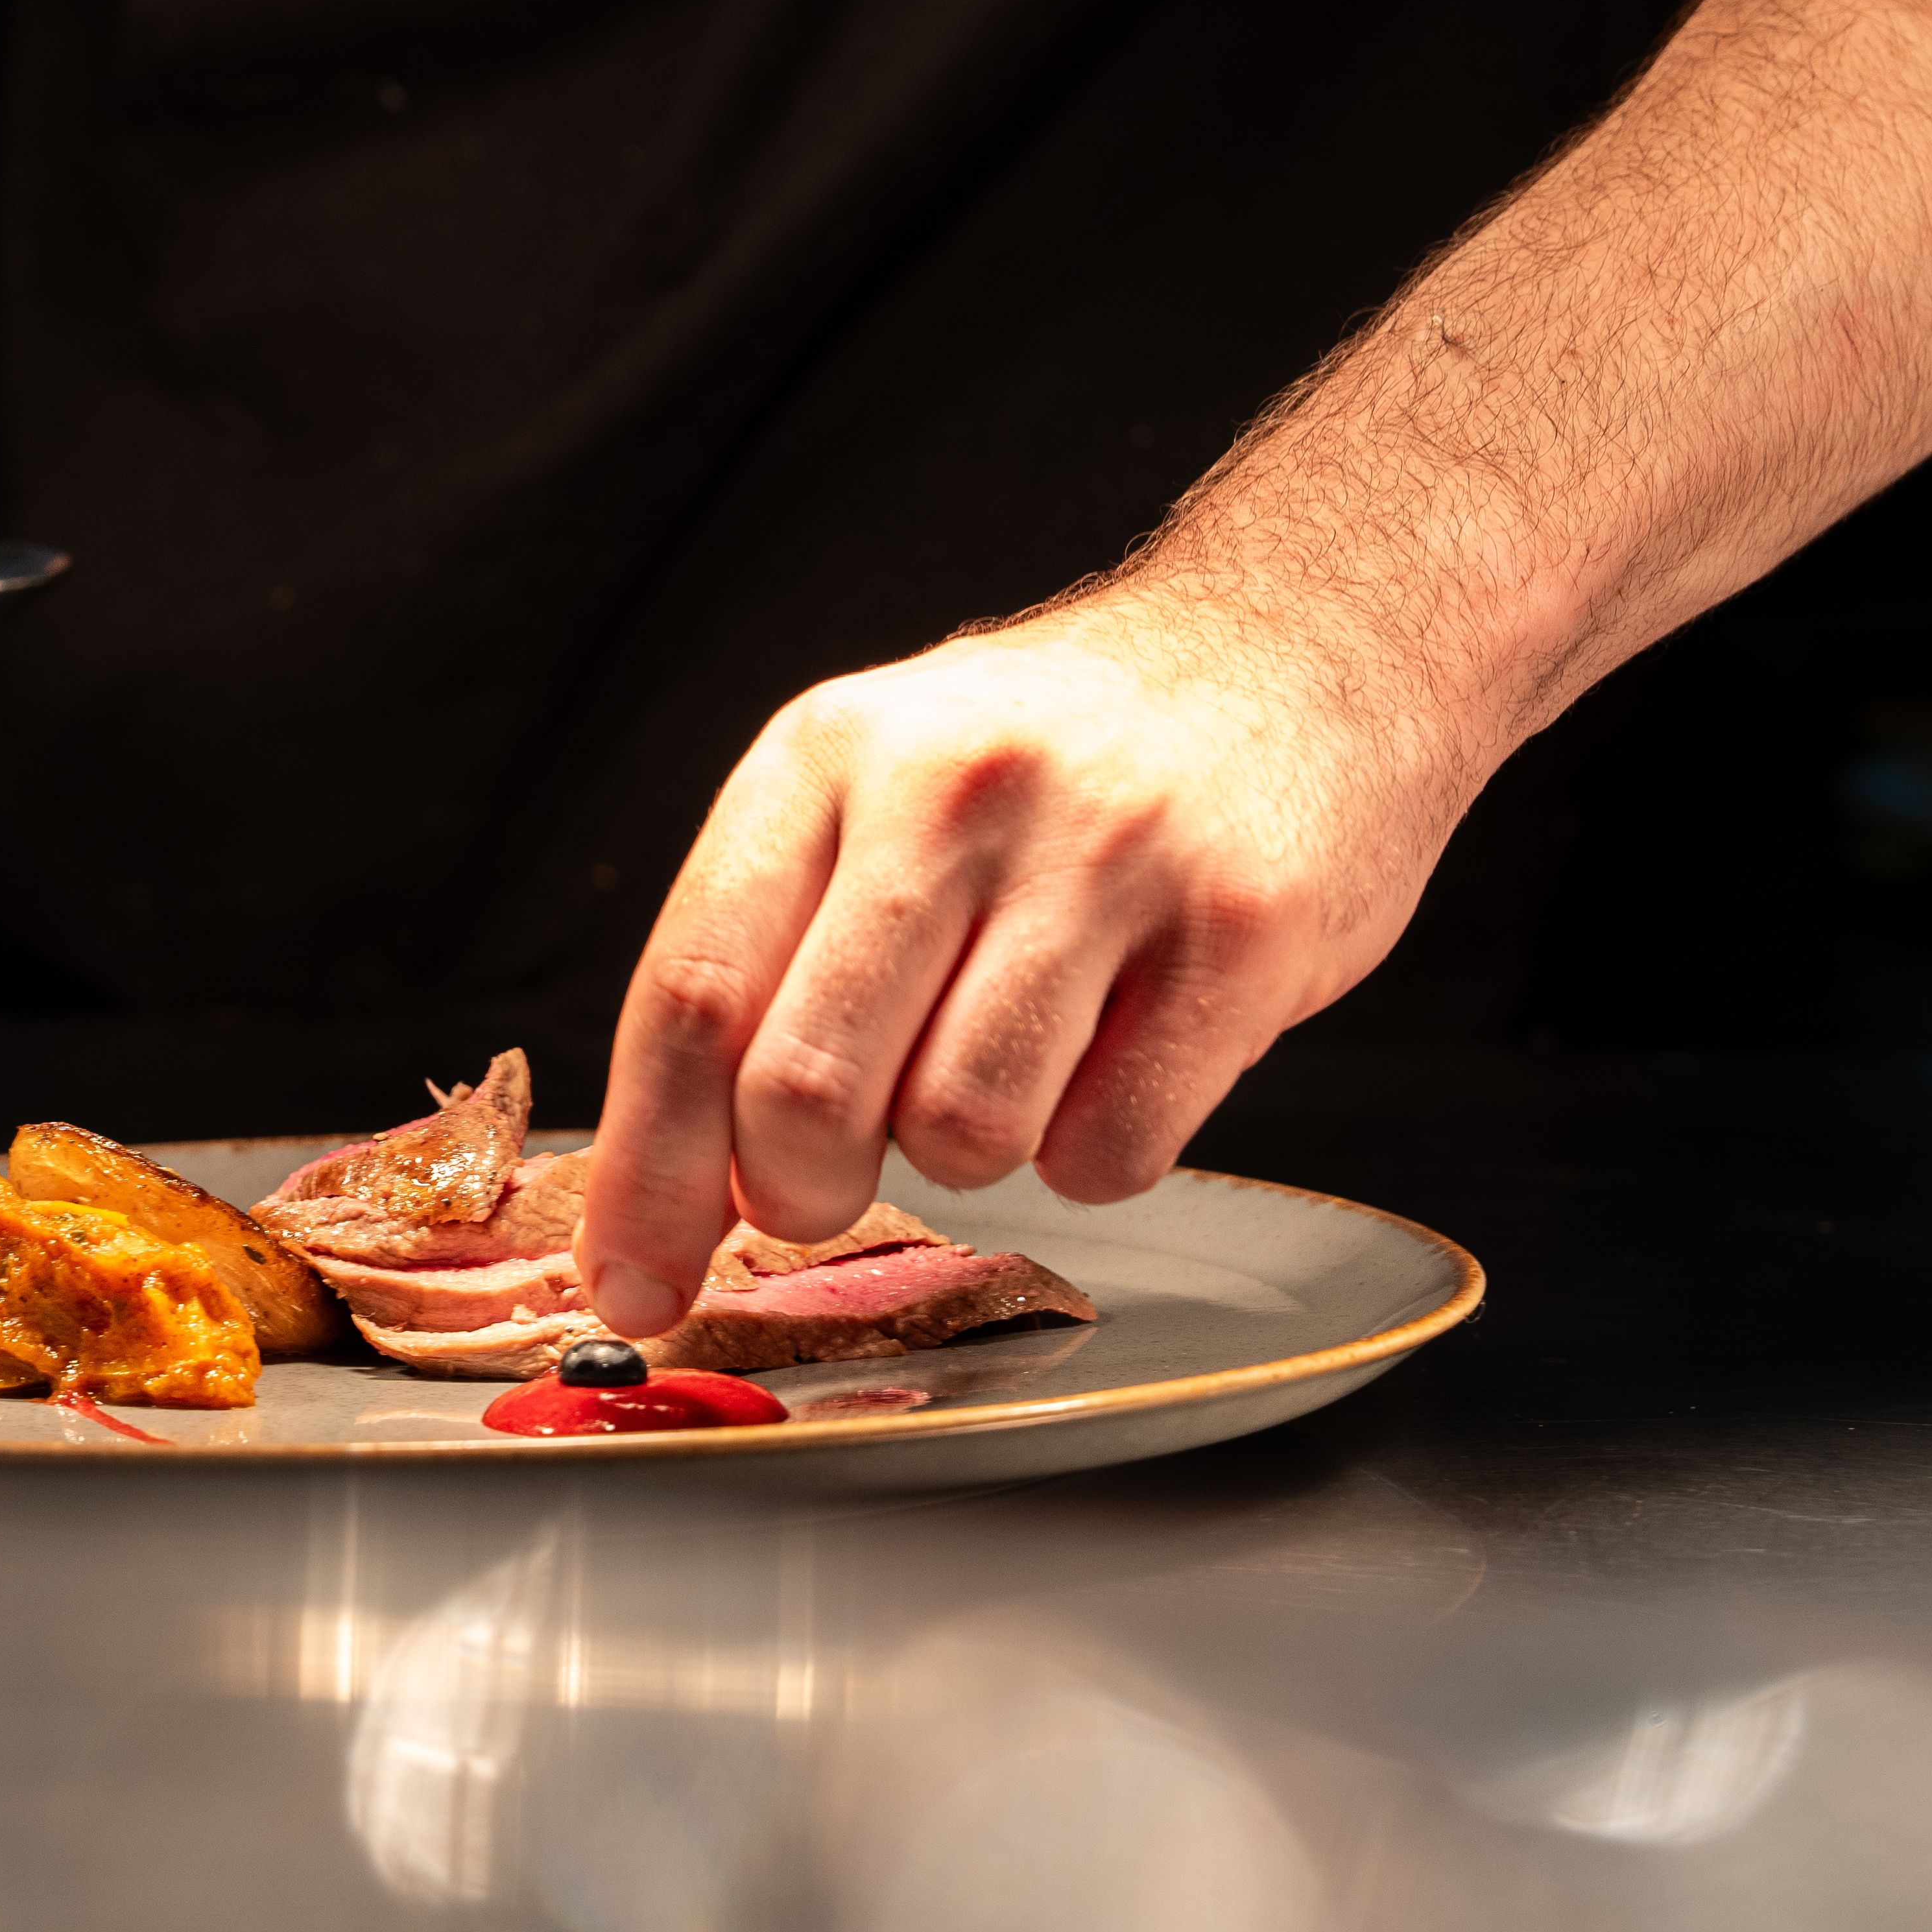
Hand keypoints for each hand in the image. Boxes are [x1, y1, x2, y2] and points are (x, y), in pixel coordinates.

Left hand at [573, 594, 1463, 1336]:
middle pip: (802, 1090)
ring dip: (966, 1152)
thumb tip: (662, 1190)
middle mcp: (949, 789)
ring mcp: (1103, 854)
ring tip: (1009, 1053)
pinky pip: (1108, 1150)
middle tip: (833, 1176)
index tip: (633, 1288)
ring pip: (960, 1136)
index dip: (648, 1174)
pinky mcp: (1238, 931)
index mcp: (822, 758)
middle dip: (800, 1188)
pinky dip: (1093, 1151)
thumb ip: (761, 961)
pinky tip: (1116, 1049)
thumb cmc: (1052, 758)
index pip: (689, 998)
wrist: (1298, 643)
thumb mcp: (869, 792)